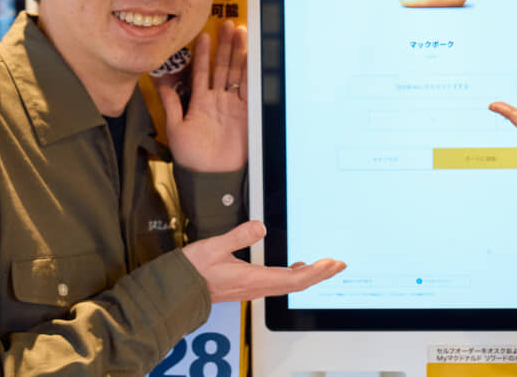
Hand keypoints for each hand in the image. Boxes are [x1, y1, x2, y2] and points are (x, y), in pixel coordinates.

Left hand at [159, 20, 247, 171]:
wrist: (212, 176)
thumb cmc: (192, 158)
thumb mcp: (175, 128)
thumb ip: (171, 103)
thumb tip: (160, 81)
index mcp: (200, 102)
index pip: (201, 72)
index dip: (202, 54)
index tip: (203, 35)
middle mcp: (217, 100)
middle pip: (222, 66)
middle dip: (225, 46)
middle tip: (228, 25)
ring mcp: (233, 105)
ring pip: (236, 73)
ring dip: (238, 53)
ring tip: (239, 33)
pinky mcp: (246, 112)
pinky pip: (248, 88)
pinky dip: (250, 72)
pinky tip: (251, 57)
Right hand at [182, 221, 346, 302]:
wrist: (177, 290)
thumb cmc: (192, 271)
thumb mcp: (214, 247)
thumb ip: (239, 236)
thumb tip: (261, 227)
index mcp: (252, 279)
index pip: (293, 279)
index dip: (315, 272)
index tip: (331, 263)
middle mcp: (256, 287)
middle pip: (297, 284)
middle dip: (320, 274)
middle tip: (339, 265)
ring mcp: (253, 288)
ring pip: (289, 284)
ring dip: (310, 275)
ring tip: (325, 266)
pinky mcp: (248, 286)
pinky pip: (278, 283)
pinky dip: (294, 275)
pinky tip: (297, 267)